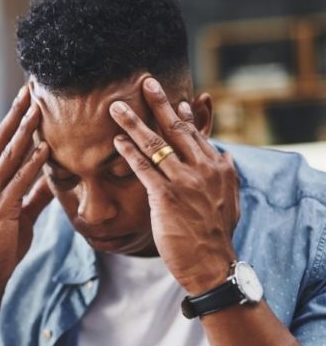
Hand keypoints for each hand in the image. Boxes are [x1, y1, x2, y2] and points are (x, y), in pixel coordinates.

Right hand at [0, 86, 52, 297]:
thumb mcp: (20, 215)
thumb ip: (34, 194)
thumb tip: (51, 177)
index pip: (2, 144)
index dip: (14, 119)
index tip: (27, 98)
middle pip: (1, 141)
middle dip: (16, 114)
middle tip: (29, 89)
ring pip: (8, 156)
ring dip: (24, 131)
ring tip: (37, 109)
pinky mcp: (1, 211)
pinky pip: (18, 182)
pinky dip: (32, 164)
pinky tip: (45, 148)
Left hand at [109, 77, 239, 294]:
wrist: (212, 264)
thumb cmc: (215, 235)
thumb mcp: (229, 201)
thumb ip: (225, 176)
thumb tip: (226, 157)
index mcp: (219, 167)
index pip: (197, 134)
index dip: (183, 115)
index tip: (175, 99)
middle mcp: (203, 169)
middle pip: (176, 129)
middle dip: (159, 103)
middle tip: (145, 82)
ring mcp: (184, 181)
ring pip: (155, 144)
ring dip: (133, 123)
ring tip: (116, 107)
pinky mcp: (166, 196)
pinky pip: (143, 167)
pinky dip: (128, 152)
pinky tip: (116, 141)